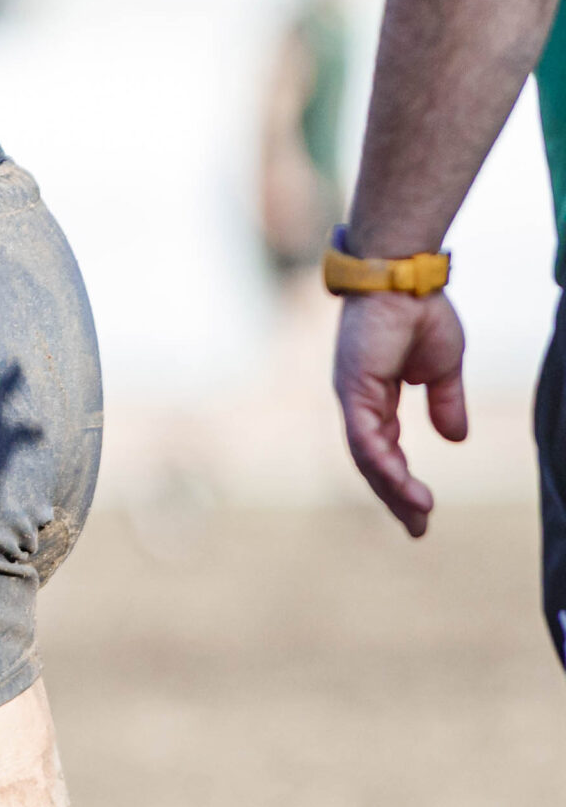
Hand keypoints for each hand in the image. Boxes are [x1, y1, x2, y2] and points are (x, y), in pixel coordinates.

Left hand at [333, 290, 467, 535]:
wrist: (405, 278)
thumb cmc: (420, 313)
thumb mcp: (442, 369)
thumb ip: (444, 403)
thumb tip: (455, 438)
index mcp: (374, 398)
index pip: (384, 451)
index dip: (401, 481)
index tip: (422, 511)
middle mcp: (357, 402)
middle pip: (372, 463)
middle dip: (394, 496)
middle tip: (418, 529)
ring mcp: (352, 397)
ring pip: (368, 457)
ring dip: (393, 489)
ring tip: (419, 515)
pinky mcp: (354, 389)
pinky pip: (366, 437)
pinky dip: (383, 464)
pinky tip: (403, 486)